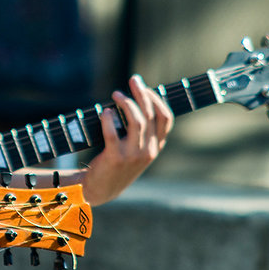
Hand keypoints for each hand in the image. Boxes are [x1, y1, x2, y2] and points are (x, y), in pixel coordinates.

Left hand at [81, 75, 172, 204]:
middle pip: (151, 116)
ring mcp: (133, 155)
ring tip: (116, 94)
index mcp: (155, 146)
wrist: (102, 189)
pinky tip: (105, 112)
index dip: (157, 100)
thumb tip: (135, 101)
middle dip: (143, 94)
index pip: (166, 119)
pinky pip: (113, 133)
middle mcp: (148, 150)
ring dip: (127, 104)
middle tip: (133, 80)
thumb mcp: (136, 149)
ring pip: (137, 122)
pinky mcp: (115, 157)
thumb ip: (141, 131)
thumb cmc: (117, 163)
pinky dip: (108, 119)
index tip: (145, 88)